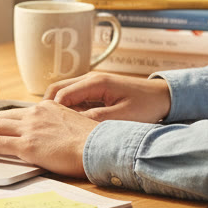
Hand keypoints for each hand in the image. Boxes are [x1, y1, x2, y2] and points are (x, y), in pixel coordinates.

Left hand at [0, 101, 96, 177]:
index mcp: (48, 107)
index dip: (5, 120)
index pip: (19, 112)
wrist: (100, 147)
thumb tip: (52, 137)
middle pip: (2, 116)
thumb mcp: (74, 126)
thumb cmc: (93, 142)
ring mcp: (30, 128)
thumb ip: (58, 127)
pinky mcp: (27, 145)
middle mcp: (36, 114)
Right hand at [45, 72, 171, 123]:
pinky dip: (68, 109)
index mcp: (96, 82)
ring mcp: (92, 83)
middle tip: (45, 128)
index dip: (52, 112)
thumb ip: (97, 119)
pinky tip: (71, 125)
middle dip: (48, 108)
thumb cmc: (147, 105)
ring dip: (58, 109)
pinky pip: (75, 98)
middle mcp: (90, 78)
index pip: (62, 94)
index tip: (48, 129)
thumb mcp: (122, 117)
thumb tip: (73, 126)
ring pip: (64, 93)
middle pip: (57, 89)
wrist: (163, 97)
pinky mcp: (96, 90)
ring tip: (56, 128)